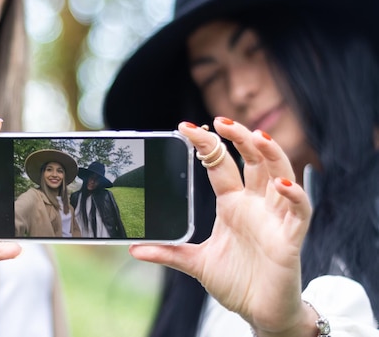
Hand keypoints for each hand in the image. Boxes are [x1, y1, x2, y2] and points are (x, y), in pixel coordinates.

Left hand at [130, 117, 314, 335]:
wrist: (259, 312)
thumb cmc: (235, 281)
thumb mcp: (195, 263)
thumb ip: (169, 252)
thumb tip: (134, 248)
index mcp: (232, 204)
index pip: (220, 164)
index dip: (207, 144)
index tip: (186, 128)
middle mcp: (254, 204)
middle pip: (254, 160)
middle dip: (240, 138)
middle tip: (220, 122)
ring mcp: (274, 218)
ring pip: (281, 174)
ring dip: (272, 154)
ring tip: (259, 136)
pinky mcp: (290, 238)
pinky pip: (300, 211)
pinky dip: (296, 196)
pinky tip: (281, 186)